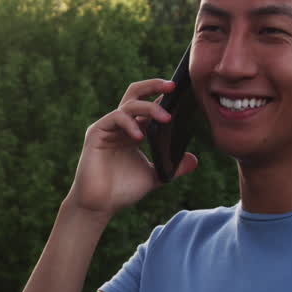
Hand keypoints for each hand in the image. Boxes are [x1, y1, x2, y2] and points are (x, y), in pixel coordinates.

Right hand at [66, 78, 197, 215]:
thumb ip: (173, 167)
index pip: (148, 105)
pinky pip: (115, 118)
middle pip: (136, 94)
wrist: (99, 205)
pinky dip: (129, 123)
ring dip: (149, 108)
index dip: (163, 97)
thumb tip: (194, 159)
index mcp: (134, 131)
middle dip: (154, 85)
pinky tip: (140, 135)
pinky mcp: (96, 133)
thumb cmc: (122, 190)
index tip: (183, 93)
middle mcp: (121, 125)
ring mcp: (108, 127)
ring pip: (129, 104)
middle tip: (173, 86)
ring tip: (165, 118)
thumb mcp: (154, 176)